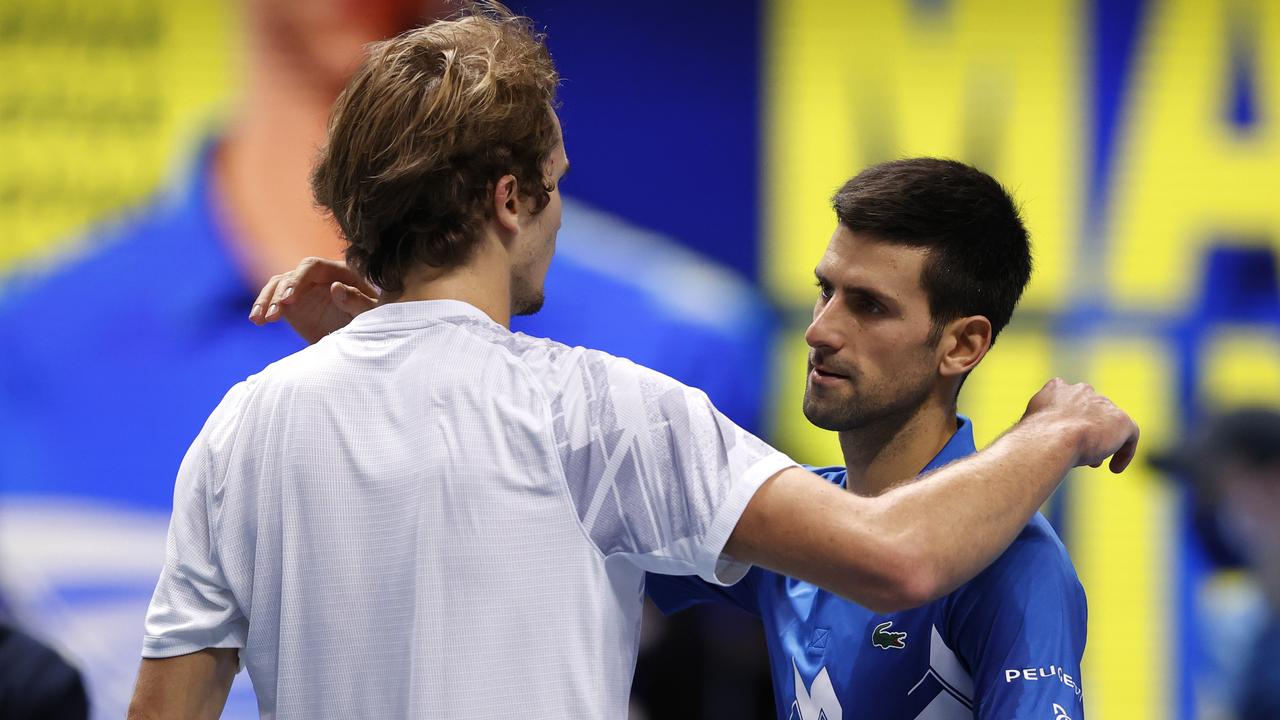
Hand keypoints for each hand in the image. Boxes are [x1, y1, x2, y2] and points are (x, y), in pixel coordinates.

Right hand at [248, 257, 378, 343]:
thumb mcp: (372, 312)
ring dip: (266, 300)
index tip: (289, 299)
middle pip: (291, 276)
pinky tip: (257, 321)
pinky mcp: (294, 305)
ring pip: (278, 286)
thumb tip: (335, 287)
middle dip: (280, 293)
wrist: (368, 334)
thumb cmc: (375, 319)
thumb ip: (358, 300)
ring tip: (259, 319)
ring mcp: (304, 290)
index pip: (311, 266)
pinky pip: (274, 302)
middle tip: (274, 313)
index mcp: (339, 271)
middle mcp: (318, 277)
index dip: (298, 280)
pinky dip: (264, 309)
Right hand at [1022, 377, 1139, 472]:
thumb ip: (1040, 429)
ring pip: (1107, 423)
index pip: (1066, 400)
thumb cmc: (1034, 439)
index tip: (1063, 437)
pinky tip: (1115, 468)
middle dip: (1085, 430)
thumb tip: (1033, 444)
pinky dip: (1123, 452)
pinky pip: (1129, 436)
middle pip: (1089, 411)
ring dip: (1101, 441)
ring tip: (1093, 462)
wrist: (1052, 439)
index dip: (1066, 420)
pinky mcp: (1122, 421)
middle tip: (1079, 451)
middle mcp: (1081, 391)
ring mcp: (1103, 404)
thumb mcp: (1030, 429)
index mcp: (1056, 388)